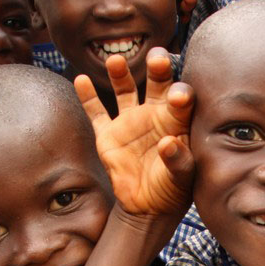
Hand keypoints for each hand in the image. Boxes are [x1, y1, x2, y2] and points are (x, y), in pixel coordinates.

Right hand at [76, 48, 194, 220]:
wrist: (148, 208)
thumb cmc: (172, 190)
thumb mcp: (182, 178)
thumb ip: (179, 160)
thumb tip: (168, 143)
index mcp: (176, 122)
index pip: (181, 100)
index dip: (181, 95)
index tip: (178, 96)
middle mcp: (154, 115)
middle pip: (157, 83)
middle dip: (158, 68)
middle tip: (158, 58)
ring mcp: (129, 122)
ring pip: (124, 90)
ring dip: (120, 74)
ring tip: (116, 60)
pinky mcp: (108, 135)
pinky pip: (96, 112)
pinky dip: (88, 96)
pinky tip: (82, 79)